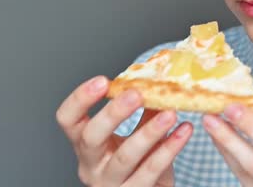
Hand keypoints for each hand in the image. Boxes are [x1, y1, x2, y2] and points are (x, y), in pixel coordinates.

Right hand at [56, 76, 192, 185]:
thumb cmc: (141, 163)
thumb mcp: (137, 134)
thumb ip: (144, 109)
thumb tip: (159, 77)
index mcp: (86, 144)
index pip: (68, 119)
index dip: (80, 99)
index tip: (103, 80)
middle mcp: (92, 166)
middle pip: (91, 138)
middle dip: (113, 114)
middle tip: (136, 94)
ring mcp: (110, 184)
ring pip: (125, 157)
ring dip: (148, 132)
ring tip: (171, 113)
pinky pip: (150, 172)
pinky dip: (169, 150)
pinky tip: (184, 132)